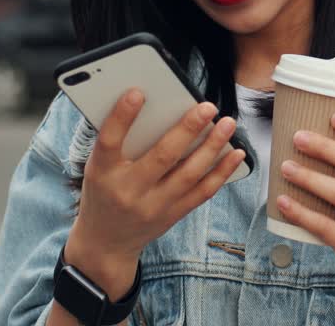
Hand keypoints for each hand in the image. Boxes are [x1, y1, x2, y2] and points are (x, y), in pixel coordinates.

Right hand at [65, 90, 245, 298]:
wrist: (105, 241)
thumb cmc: (102, 193)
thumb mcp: (98, 168)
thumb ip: (120, 143)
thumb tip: (153, 106)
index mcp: (102, 173)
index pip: (109, 142)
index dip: (122, 117)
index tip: (138, 92)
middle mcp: (128, 191)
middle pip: (161, 157)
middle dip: (187, 129)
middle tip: (207, 107)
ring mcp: (153, 206)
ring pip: (188, 175)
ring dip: (212, 147)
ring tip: (227, 124)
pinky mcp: (172, 215)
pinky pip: (202, 192)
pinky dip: (222, 172)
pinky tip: (236, 153)